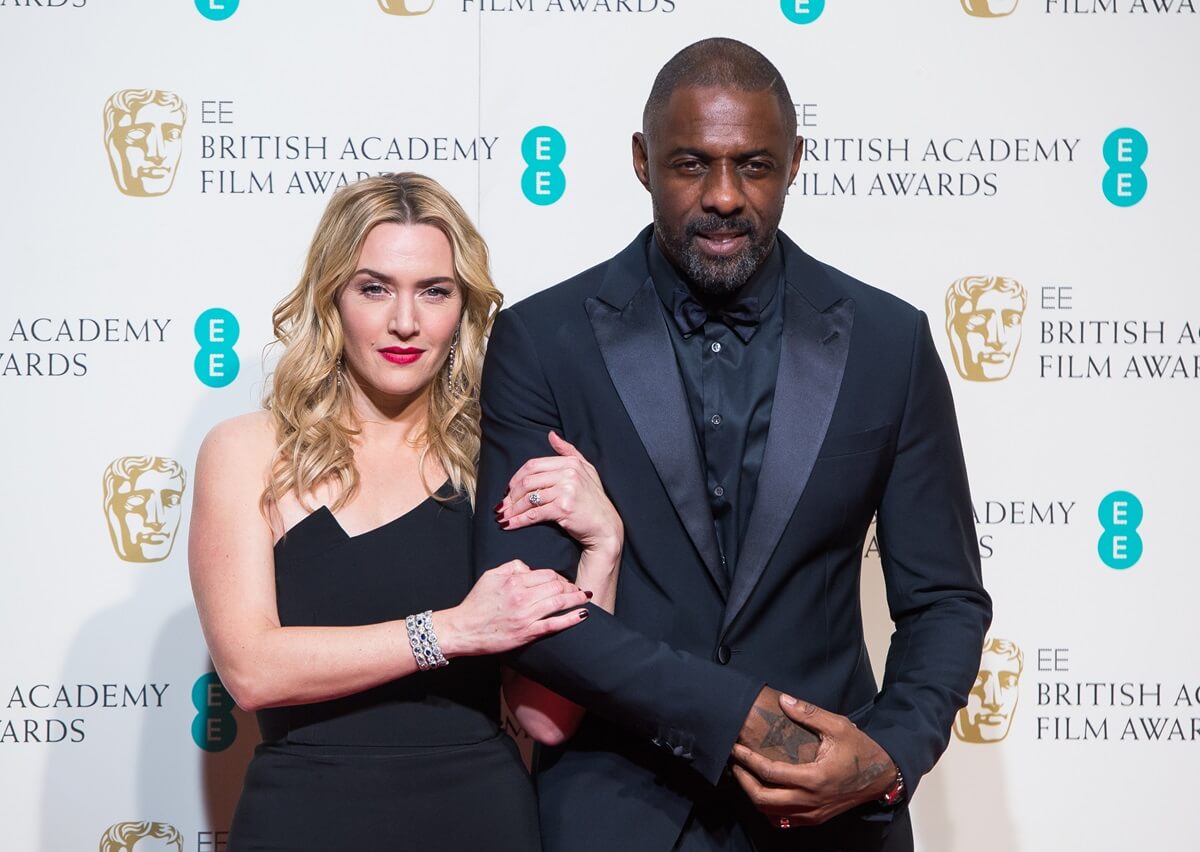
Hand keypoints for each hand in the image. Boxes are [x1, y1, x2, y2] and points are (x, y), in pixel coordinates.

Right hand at [435, 560, 590, 656]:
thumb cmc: (476, 604)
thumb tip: (529, 568)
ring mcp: (525, 616)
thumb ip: (512, 567)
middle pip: (556, 587)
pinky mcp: (526, 633)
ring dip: (576, 600)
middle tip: (577, 590)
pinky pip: (554, 624)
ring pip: (558, 603)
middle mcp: (522, 596)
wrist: (463, 629)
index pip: (547, 574)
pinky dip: (571, 618)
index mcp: (514, 581)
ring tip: (585, 598)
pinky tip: (582, 614)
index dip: (560, 577)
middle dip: (570, 587)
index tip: (565, 582)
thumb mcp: (490, 576)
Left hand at [496, 432, 622, 561]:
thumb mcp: (586, 470)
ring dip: (512, 508)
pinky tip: (510, 524)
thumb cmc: (594, 501)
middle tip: (503, 505)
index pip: (533, 465)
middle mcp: (569, 473)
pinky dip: (518, 520)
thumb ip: (569, 451)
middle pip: (528, 480)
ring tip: (503, 516)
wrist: (605, 527)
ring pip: (529, 497)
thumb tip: (551, 435)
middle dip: (511, 494)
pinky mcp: (563, 508)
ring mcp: (567, 490)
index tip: (508, 490)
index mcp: (571, 463)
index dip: (516, 477)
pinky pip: (534, 513)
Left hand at [731, 691, 896, 826]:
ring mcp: (813, 813)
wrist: (882, 777)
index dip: (748, 761)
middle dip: (743, 781)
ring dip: (753, 796)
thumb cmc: (860, 749)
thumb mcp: (838, 726)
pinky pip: (784, 820)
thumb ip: (808, 713)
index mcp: (815, 778)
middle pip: (764, 800)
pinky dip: (768, 809)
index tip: (736, 748)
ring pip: (771, 813)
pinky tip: (763, 792)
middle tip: (735, 763)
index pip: (770, 774)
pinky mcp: (816, 818)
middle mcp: (811, 801)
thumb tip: (783, 700)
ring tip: (744, 775)